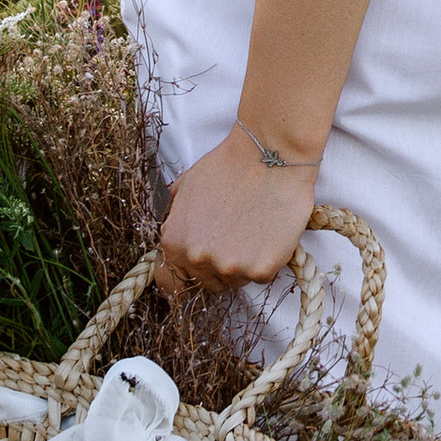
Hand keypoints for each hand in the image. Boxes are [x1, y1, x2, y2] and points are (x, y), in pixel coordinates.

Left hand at [157, 137, 317, 296]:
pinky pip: (261, 275)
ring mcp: (230, 267)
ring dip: (243, 264)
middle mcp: (198, 259)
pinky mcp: (261, 270)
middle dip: (218, 266)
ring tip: (253, 232)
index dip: (187, 273)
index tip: (200, 268)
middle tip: (235, 240)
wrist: (269, 157)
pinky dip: (267, 260)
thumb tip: (176, 238)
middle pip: (207, 283)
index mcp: (174, 242)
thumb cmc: (228, 167)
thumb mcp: (185, 187)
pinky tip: (269, 234)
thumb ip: (176, 219)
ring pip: (235, 281)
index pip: (172, 281)